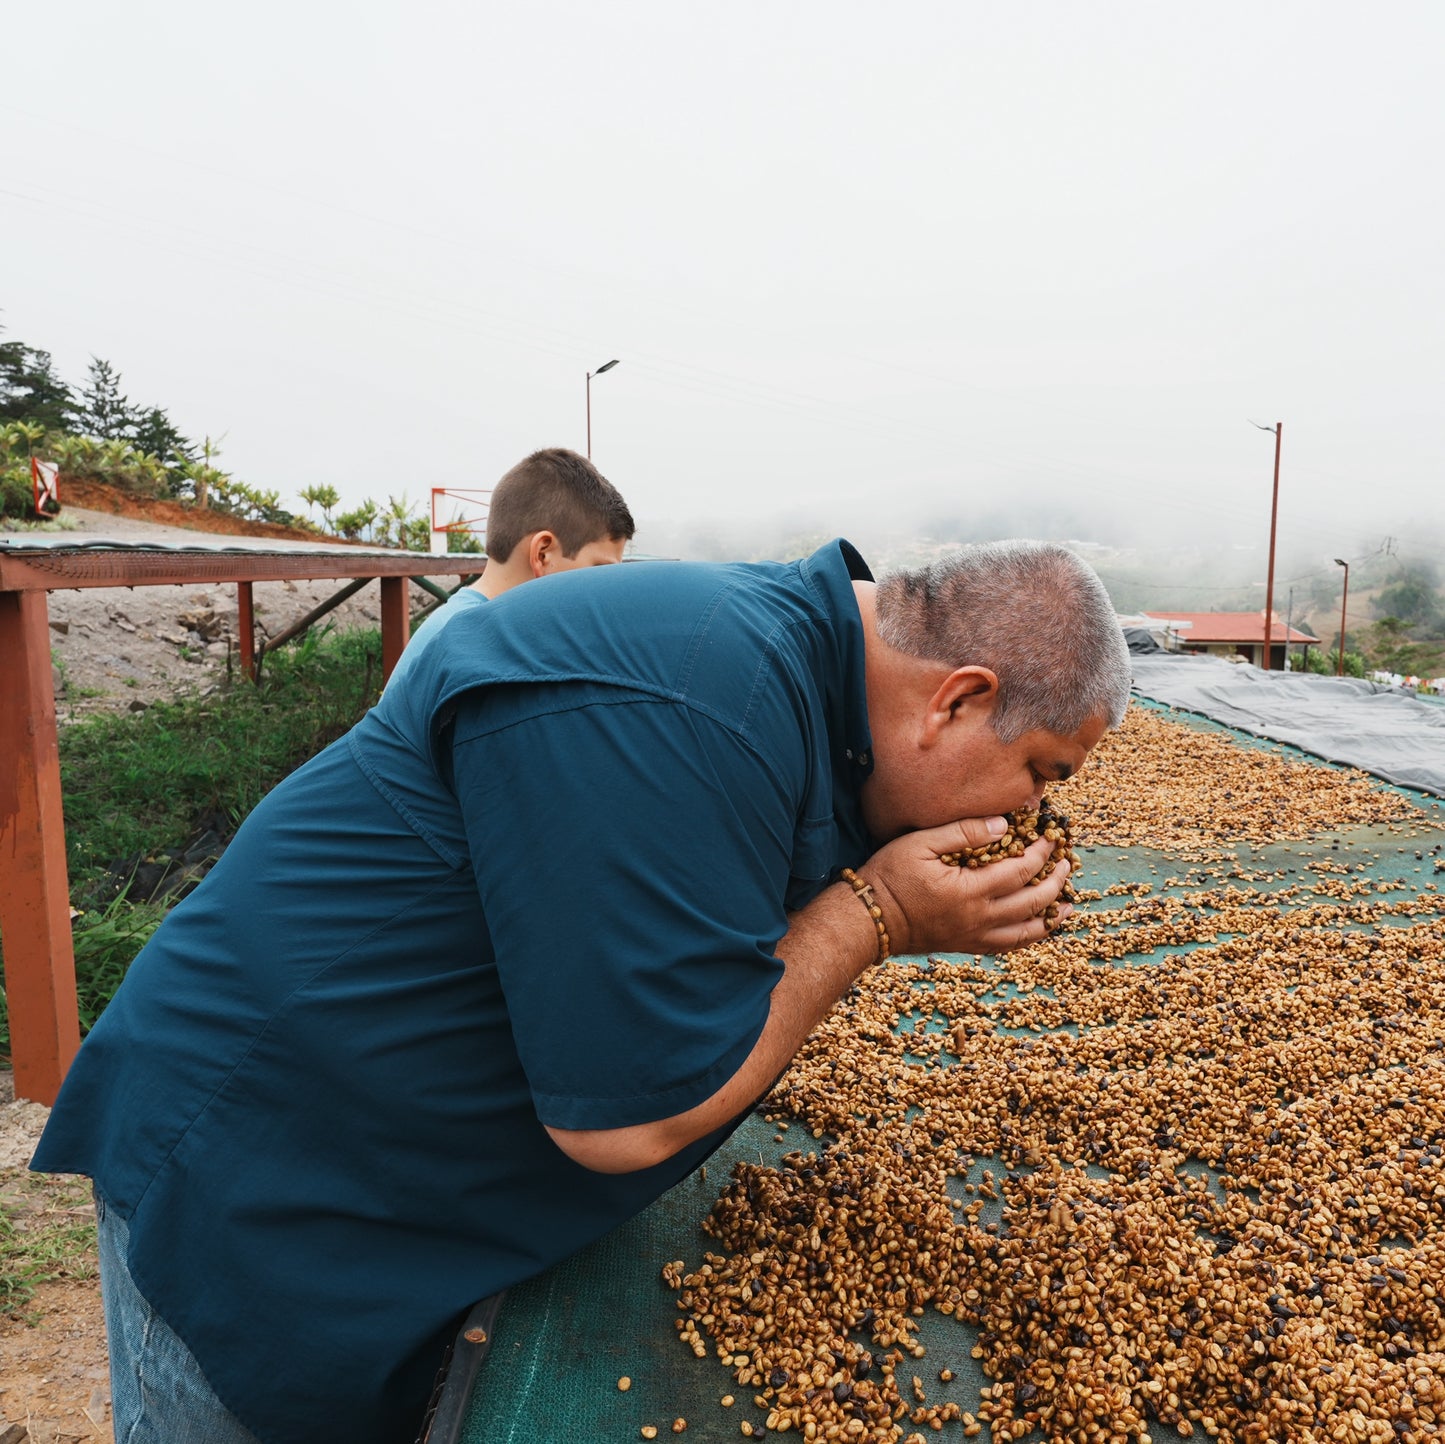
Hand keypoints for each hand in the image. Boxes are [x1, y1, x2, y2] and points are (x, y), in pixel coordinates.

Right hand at [860, 817, 1071, 956]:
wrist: (871, 919)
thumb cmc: (891, 876)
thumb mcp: (921, 843)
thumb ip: (964, 832)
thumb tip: (1004, 827)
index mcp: (969, 890)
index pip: (1019, 871)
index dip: (1041, 854)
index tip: (1052, 838)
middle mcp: (979, 918)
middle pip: (1032, 901)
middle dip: (1055, 881)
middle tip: (1067, 863)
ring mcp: (975, 936)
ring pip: (1027, 931)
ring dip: (1052, 914)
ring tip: (1068, 903)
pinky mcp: (968, 945)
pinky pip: (1009, 946)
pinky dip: (1030, 937)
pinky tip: (1039, 927)